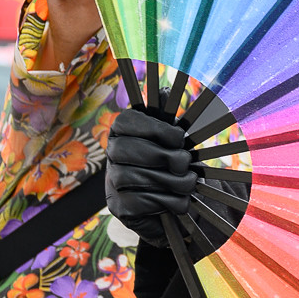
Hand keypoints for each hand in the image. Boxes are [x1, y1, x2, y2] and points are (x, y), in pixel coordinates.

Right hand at [106, 108, 196, 243]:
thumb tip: (166, 90)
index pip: (127, 121)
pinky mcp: (119, 207)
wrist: (170, 207)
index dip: (156, 129)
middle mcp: (111, 154)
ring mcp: (111, 182)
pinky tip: (176, 202)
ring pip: (143, 177)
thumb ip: (169, 117)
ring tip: (187, 184)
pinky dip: (169, 202)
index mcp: (122, 132)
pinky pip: (146, 202)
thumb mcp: (173, 139)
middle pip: (134, 150)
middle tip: (185, 164)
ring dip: (175, 183)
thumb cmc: (172, 166)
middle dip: (169, 158)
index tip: (179, 137)